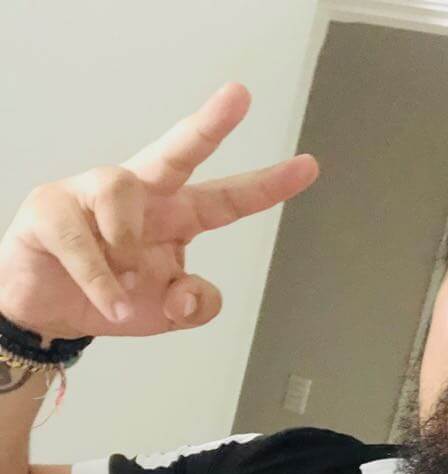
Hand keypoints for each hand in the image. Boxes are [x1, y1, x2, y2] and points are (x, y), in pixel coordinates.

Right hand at [0, 83, 318, 339]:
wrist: (50, 314)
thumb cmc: (112, 299)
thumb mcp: (167, 313)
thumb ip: (198, 306)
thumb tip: (190, 292)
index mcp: (175, 217)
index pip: (227, 199)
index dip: (267, 185)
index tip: (308, 167)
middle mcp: (139, 196)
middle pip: (177, 152)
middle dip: (208, 125)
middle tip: (239, 96)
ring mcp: (92, 194)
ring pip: (124, 194)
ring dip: (128, 254)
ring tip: (125, 291)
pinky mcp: (50, 206)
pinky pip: (85, 240)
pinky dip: (103, 281)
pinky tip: (109, 299)